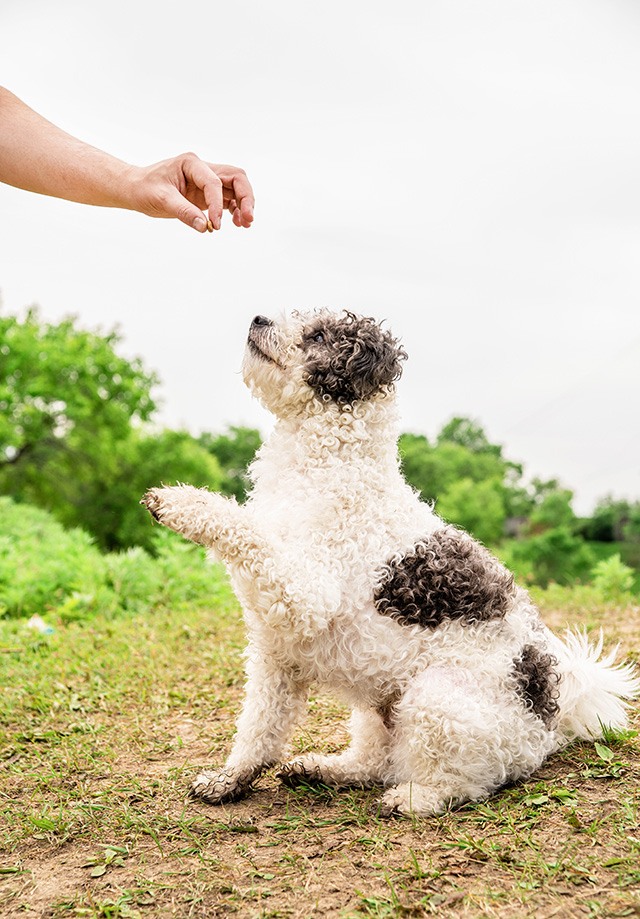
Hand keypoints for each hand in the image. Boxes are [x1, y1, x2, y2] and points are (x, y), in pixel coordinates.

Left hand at [129, 153, 254, 232]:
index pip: (213, 182)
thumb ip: (184, 212)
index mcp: (191, 163)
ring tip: (245, 224)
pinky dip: (235, 210)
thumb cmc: (145, 189)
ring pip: (236, 188)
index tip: (216, 224)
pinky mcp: (208, 193)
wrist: (136, 189)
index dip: (218, 204)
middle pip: (236, 177)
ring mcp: (207, 180)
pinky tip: (237, 223)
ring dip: (244, 204)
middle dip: (246, 197)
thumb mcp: (161, 200)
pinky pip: (229, 199)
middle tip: (249, 218)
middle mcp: (203, 169)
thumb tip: (206, 227)